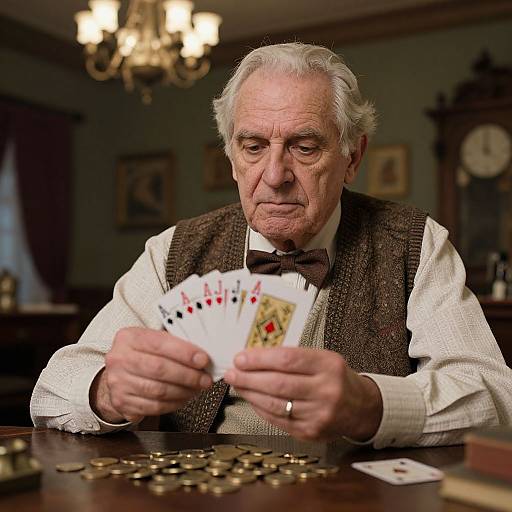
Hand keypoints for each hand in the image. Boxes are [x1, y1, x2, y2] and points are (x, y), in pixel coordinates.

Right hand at [90, 327, 212, 422]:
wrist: (118, 374)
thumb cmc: (141, 354)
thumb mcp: (152, 340)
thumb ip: (174, 344)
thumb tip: (202, 355)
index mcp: (128, 338)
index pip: (160, 343)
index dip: (185, 353)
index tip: (203, 359)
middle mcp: (119, 359)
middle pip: (160, 369)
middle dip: (188, 375)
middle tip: (204, 379)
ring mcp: (118, 382)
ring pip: (158, 391)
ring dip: (184, 391)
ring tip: (196, 388)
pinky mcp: (122, 402)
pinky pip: (154, 407)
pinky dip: (174, 404)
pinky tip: (183, 397)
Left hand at [223, 347, 382, 441]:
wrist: (360, 407)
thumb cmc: (335, 377)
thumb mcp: (322, 358)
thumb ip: (292, 356)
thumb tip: (254, 357)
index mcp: (329, 365)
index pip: (288, 360)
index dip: (260, 359)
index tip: (241, 357)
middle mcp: (326, 391)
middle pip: (278, 384)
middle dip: (249, 378)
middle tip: (232, 373)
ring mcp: (319, 414)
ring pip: (275, 404)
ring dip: (250, 394)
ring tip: (237, 385)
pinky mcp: (311, 432)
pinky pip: (278, 420)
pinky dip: (261, 408)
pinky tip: (252, 399)